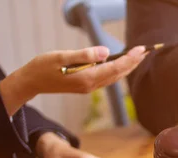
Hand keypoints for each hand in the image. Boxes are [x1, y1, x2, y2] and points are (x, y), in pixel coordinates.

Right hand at [0, 45, 145, 115]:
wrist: (31, 82)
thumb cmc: (43, 66)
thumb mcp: (62, 57)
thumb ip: (85, 55)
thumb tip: (106, 52)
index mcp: (87, 78)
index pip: (115, 67)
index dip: (130, 59)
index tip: (141, 50)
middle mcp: (91, 85)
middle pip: (118, 73)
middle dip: (133, 63)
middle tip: (146, 51)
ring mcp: (89, 87)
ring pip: (114, 77)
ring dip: (127, 67)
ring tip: (138, 56)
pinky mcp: (86, 86)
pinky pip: (106, 78)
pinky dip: (117, 70)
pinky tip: (122, 64)